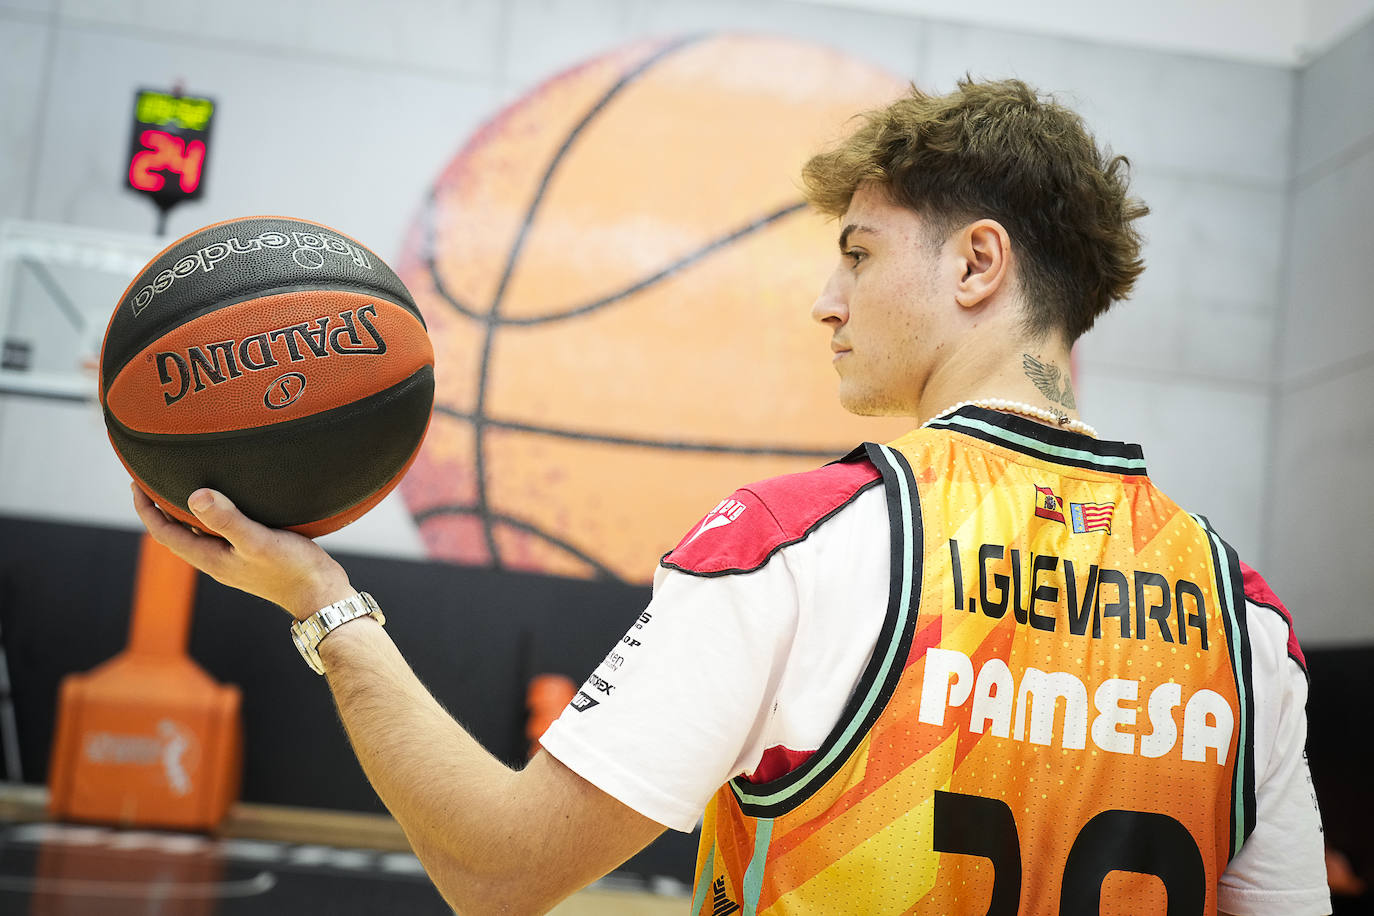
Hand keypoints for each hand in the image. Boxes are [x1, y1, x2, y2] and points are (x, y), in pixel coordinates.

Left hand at [131, 484, 355, 620]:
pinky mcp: (252, 559)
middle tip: (151, 482)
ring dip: (183, 516)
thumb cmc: (293, 570)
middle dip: (159, 511)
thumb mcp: (259, 541)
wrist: (322, 597)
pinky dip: (209, 520)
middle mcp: (217, 562)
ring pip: (197, 537)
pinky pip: (218, 537)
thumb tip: (194, 495)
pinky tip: (224, 507)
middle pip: (176, 536)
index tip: (136, 484)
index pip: (164, 534)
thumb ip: (228, 520)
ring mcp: (234, 562)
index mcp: (211, 559)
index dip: (146, 510)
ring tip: (180, 491)